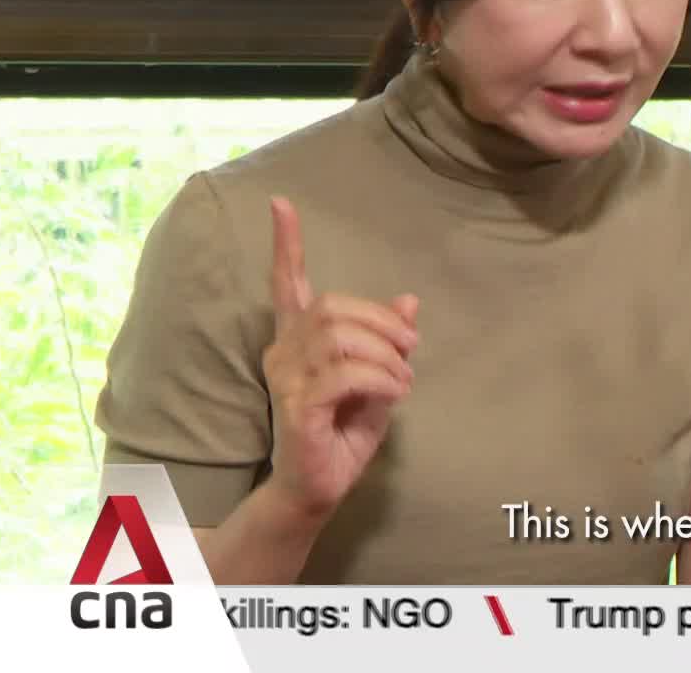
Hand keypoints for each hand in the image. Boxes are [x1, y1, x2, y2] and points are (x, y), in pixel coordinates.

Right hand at [262, 196, 418, 520]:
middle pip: (332, 306)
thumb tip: (409, 300)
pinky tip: (396, 392)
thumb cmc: (344, 431)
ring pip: (340, 336)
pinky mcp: (296, 406)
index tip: (281, 204)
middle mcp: (283, 352)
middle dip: (382, 321)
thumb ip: (389, 342)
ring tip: (402, 379)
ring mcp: (286, 379)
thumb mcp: (378, 378)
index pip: (288, 283)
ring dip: (386, 353)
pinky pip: (345, 373)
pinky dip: (382, 377)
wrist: (319, 486)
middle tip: (409, 350)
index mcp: (299, 340)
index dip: (287, 245)